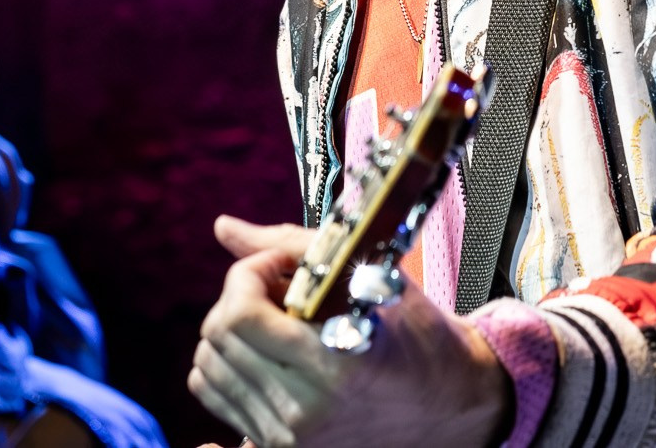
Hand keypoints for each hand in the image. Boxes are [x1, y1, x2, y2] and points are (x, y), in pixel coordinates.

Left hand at [189, 215, 513, 447]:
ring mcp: (290, 437)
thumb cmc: (415, 332)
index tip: (277, 265)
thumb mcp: (367, 274)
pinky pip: (216, 401)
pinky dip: (227, 368)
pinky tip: (261, 352)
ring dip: (231, 333)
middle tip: (276, 288)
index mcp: (333, 363)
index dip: (247, 274)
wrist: (448, 402)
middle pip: (217, 339)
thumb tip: (223, 228)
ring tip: (272, 321)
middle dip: (238, 297)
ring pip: (206, 371)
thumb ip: (289, 247)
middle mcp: (306, 409)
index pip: (240, 314)